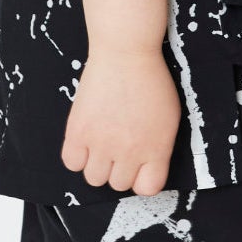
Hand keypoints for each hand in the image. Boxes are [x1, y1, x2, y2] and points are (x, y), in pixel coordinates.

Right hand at [60, 46, 181, 193]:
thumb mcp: (169, 118)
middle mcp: (129, 151)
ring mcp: (102, 143)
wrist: (126, 53)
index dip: (141, 179)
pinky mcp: (79, 131)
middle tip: (118, 148)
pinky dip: (77, 156)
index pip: (148, 188)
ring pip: (94, 178)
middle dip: (118, 169)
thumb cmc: (150, 79)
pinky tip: (85, 140)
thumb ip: (159, 147)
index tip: (137, 167)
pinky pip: (71, 162)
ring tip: (101, 143)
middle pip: (118, 185)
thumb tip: (145, 166)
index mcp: (156, 149)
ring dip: (97, 164)